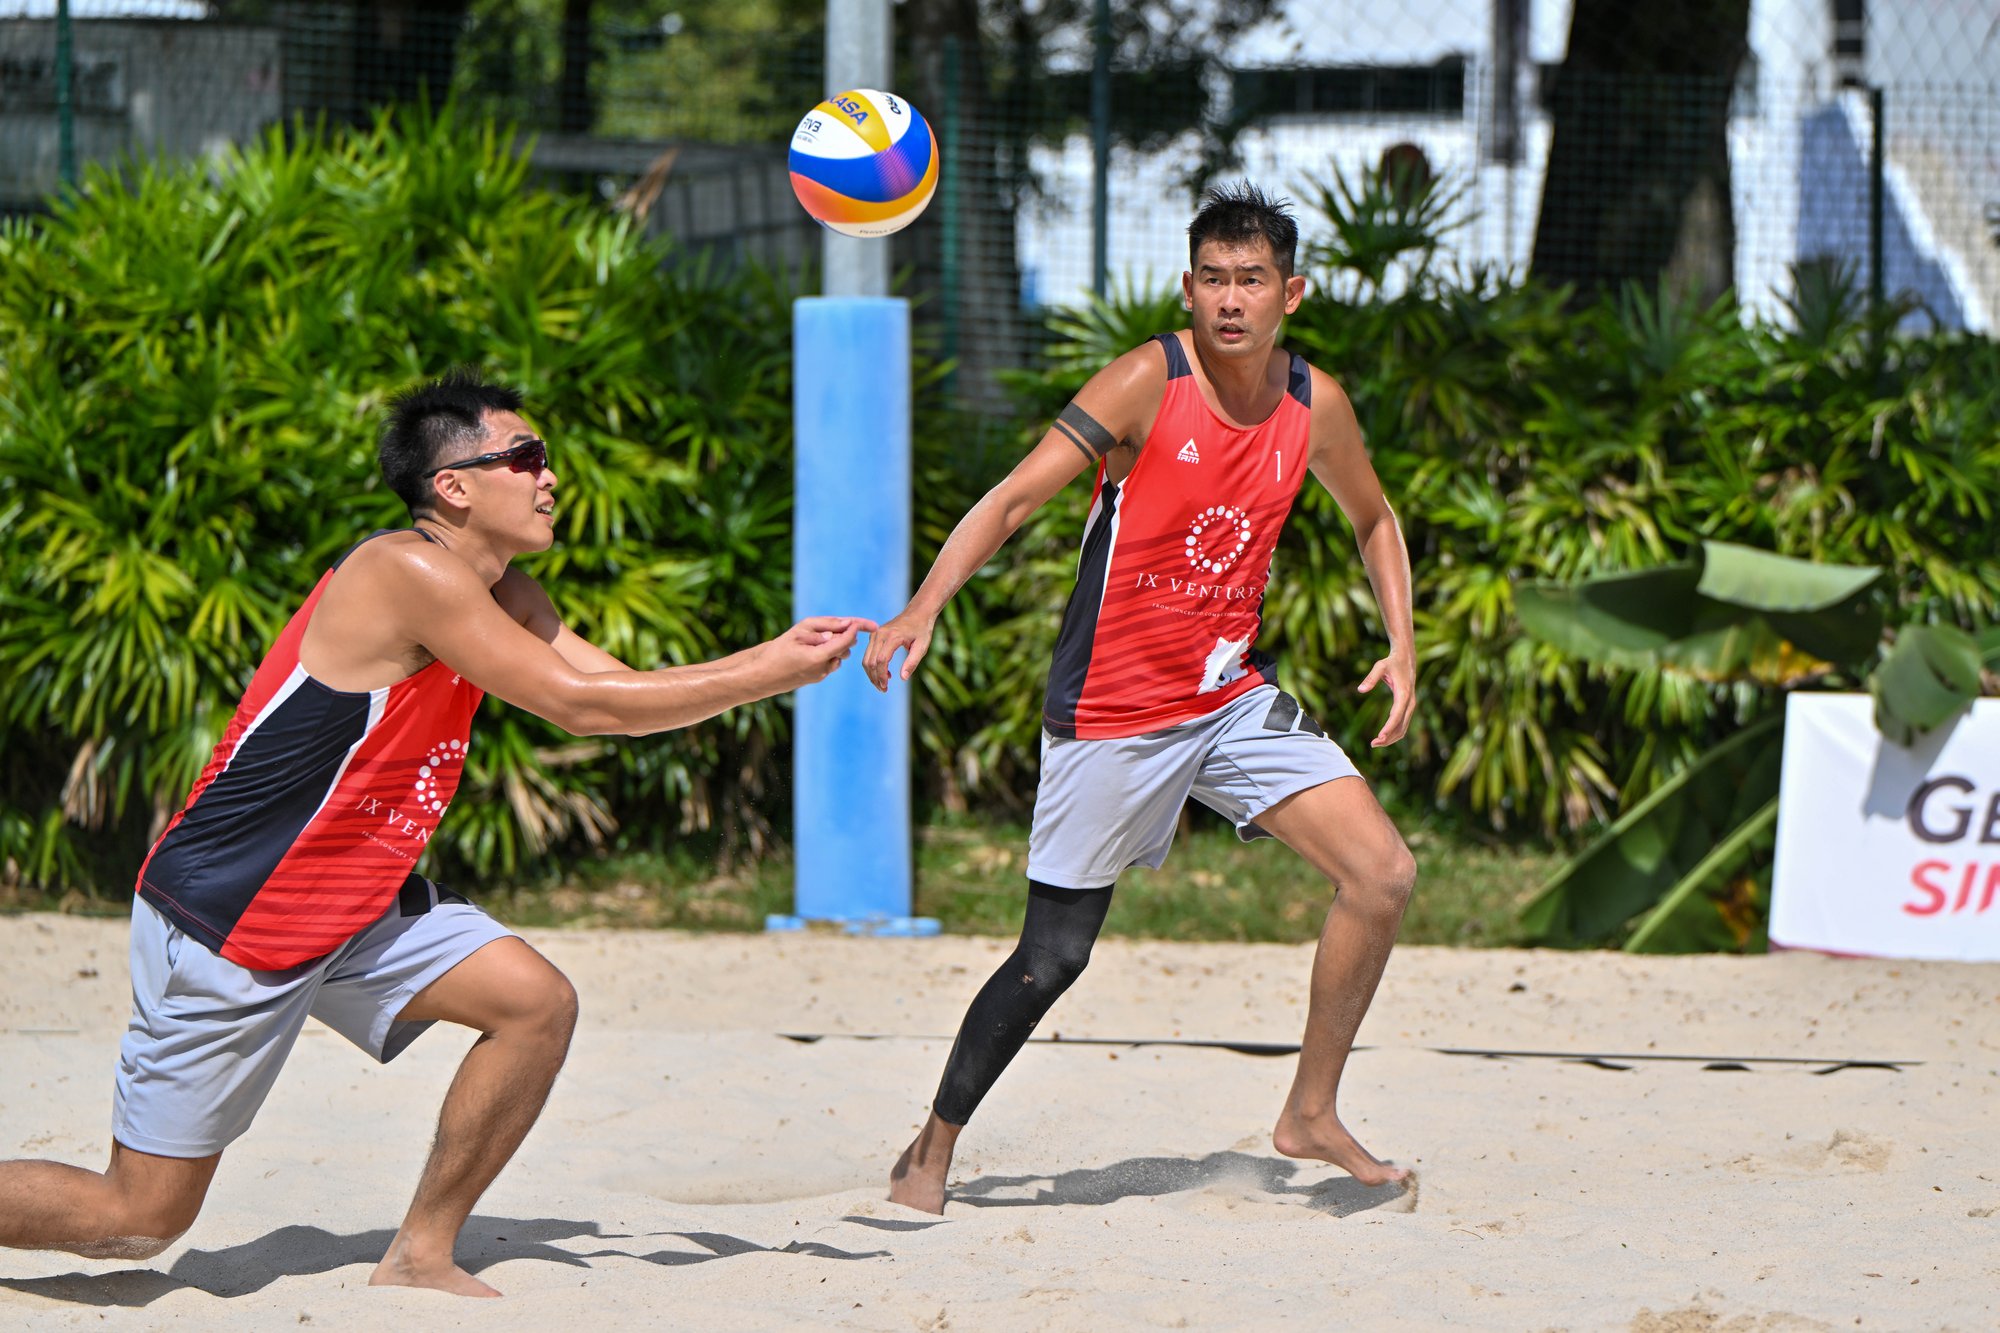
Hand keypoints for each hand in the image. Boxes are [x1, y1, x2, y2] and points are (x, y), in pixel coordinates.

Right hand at [762, 616, 876, 690]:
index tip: (867, 622)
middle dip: (846, 636)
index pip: (845, 641)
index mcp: (818, 657)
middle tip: (840, 625)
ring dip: (837, 645)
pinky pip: (832, 662)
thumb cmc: (778, 650)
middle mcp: (823, 669)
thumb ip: (823, 626)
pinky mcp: (818, 678)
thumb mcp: (798, 631)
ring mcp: (821, 675)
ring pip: (840, 656)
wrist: (763, 674)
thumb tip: (846, 625)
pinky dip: (829, 653)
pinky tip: (815, 647)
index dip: (857, 629)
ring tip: (818, 637)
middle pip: (846, 649)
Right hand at [862, 607, 937, 691]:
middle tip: (884, 690)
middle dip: (875, 678)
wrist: (917, 613)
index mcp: (893, 636)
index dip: (882, 676)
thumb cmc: (922, 630)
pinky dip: (872, 667)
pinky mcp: (874, 636)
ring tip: (882, 685)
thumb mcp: (922, 647)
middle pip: (870, 661)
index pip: (881, 660)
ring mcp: (875, 634)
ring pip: (866, 659)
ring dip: (872, 674)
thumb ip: (912, 662)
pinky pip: (868, 654)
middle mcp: (880, 634)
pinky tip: (885, 674)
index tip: (886, 687)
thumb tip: (903, 678)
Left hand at [1356, 652, 1415, 747]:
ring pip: (1404, 728)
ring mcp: (1411, 706)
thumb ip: (1370, 678)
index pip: (1396, 715)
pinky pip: (1403, 724)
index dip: (1388, 727)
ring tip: (1375, 743)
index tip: (1379, 737)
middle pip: (1401, 726)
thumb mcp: (1380, 666)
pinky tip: (1383, 737)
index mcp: (1404, 694)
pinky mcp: (1408, 707)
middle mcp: (1410, 702)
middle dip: (1388, 737)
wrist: (1406, 658)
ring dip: (1391, 738)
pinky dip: (1394, 733)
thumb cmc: (1391, 662)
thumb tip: (1360, 690)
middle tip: (1373, 744)